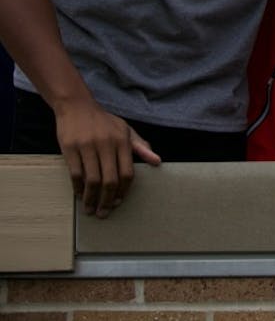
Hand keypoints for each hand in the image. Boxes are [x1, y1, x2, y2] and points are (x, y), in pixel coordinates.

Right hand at [54, 98, 160, 217]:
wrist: (77, 106)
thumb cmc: (104, 122)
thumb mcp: (126, 130)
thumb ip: (141, 147)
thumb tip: (158, 162)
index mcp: (122, 141)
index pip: (127, 172)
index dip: (124, 191)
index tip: (118, 203)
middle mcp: (106, 144)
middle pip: (110, 179)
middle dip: (107, 200)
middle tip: (104, 213)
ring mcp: (87, 146)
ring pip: (92, 180)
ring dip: (91, 198)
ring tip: (90, 210)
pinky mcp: (70, 148)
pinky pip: (75, 174)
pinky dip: (78, 188)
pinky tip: (79, 196)